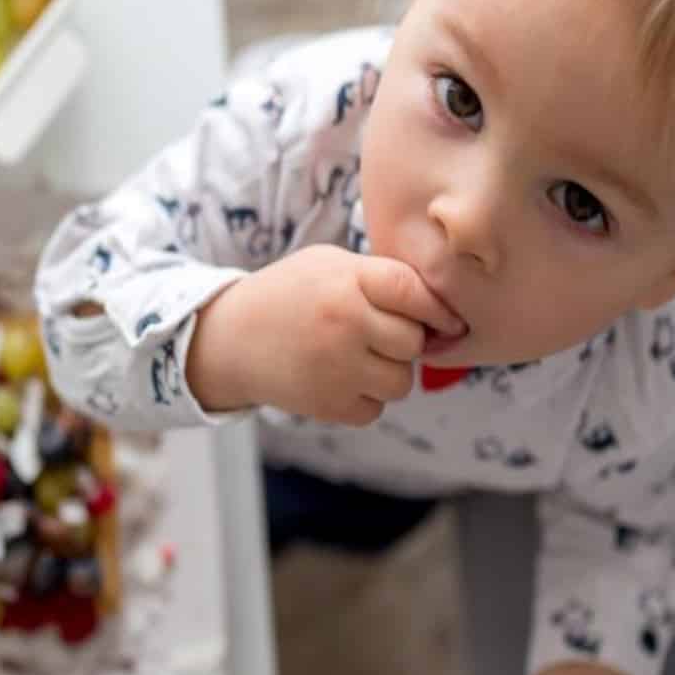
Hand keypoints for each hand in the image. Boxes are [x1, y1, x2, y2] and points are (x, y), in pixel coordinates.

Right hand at [185, 244, 464, 423]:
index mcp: (347, 281)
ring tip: (358, 356)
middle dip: (405, 339)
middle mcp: (345, 324)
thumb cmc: (290, 294)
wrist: (229, 339)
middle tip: (378, 333)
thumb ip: (381, 278)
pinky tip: (339, 378)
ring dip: (389, 372)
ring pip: (401, 381)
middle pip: (414, 341)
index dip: (437, 308)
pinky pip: (375, 409)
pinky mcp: (327, 405)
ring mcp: (336, 368)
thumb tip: (444, 311)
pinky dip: (365, 399)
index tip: (445, 318)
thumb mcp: (329, 265)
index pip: (415, 292)